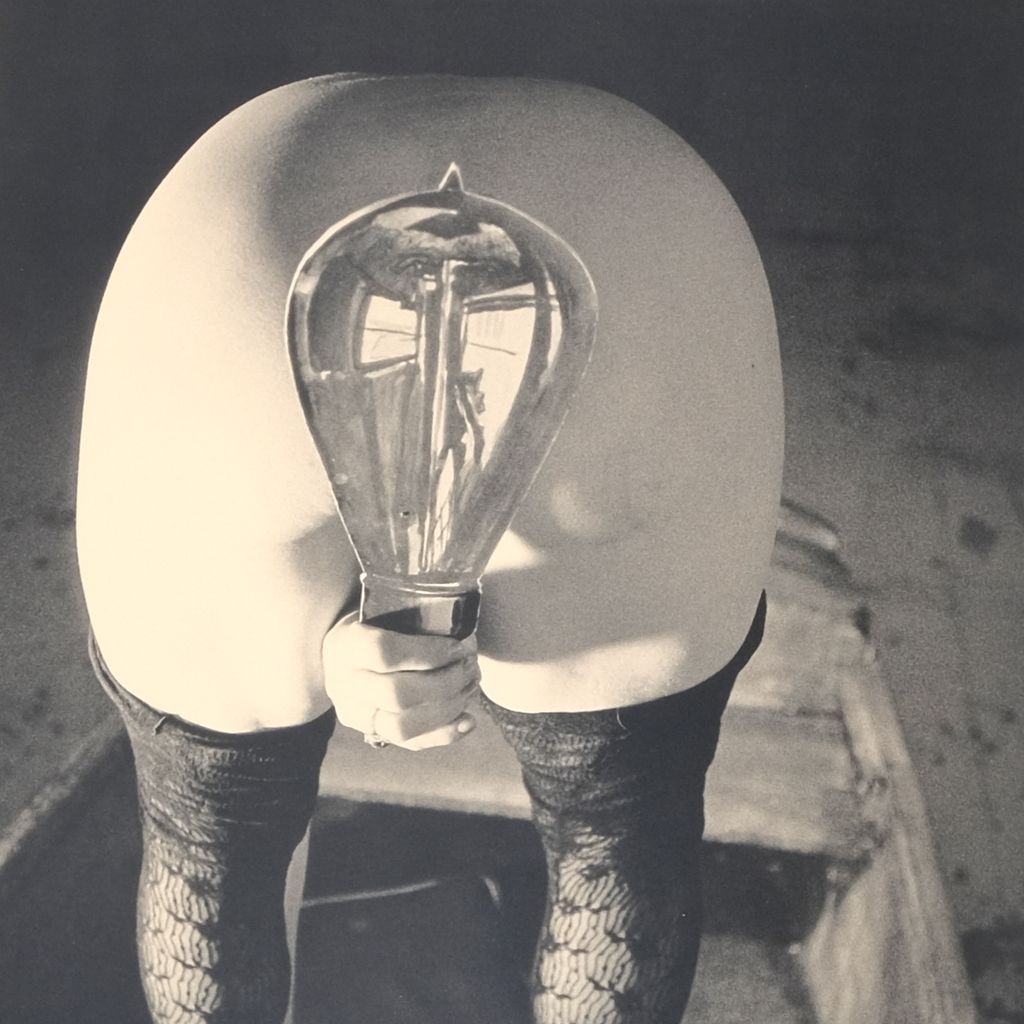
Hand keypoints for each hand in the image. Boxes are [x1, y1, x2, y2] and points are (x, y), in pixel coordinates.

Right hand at [322, 612, 479, 750]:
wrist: (346, 656)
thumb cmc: (375, 625)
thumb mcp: (382, 609)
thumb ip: (412, 613)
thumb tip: (461, 621)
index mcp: (346, 646)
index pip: (383, 651)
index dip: (428, 652)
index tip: (458, 645)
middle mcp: (345, 685)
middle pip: (397, 694)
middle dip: (445, 682)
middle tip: (470, 666)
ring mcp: (358, 716)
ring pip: (403, 727)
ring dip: (448, 709)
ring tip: (470, 686)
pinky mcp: (375, 734)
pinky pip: (412, 744)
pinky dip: (446, 735)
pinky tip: (468, 720)